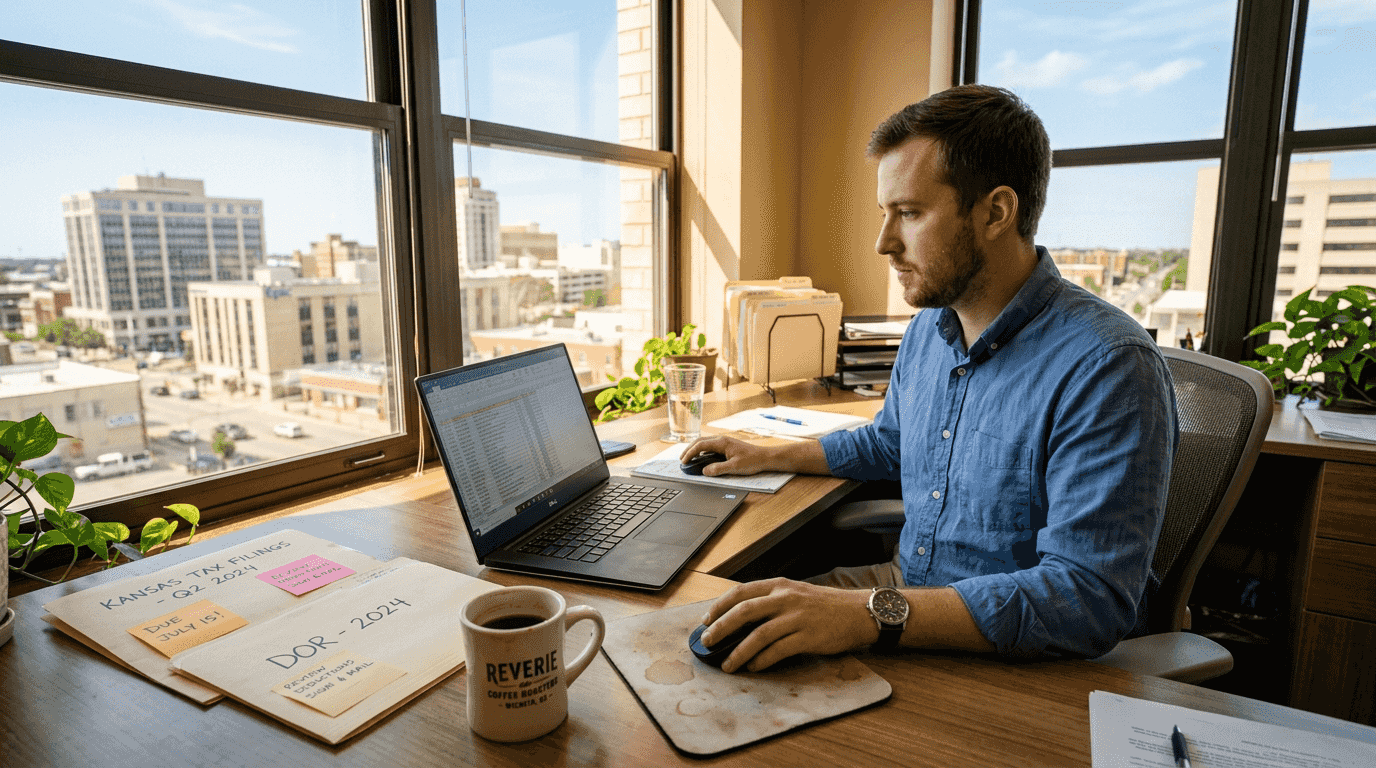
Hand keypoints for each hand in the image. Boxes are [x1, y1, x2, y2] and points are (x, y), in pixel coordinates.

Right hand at [678, 435, 776, 476]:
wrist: (765, 457)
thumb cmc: (752, 461)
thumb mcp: (734, 467)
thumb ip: (718, 469)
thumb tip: (704, 471)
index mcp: (722, 442)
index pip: (700, 445)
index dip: (690, 453)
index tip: (683, 461)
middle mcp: (722, 440)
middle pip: (700, 441)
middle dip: (689, 449)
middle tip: (682, 459)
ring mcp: (725, 442)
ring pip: (705, 443)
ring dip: (695, 449)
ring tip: (688, 458)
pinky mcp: (727, 446)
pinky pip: (711, 446)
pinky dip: (702, 451)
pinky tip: (701, 458)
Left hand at [700, 578, 876, 672]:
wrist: (858, 613)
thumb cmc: (825, 606)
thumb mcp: (795, 593)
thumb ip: (771, 601)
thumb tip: (739, 619)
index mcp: (779, 585)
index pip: (741, 592)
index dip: (720, 606)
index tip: (706, 620)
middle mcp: (786, 598)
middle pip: (744, 612)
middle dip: (721, 628)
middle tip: (707, 642)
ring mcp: (797, 617)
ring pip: (758, 634)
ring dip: (738, 651)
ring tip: (727, 664)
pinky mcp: (808, 637)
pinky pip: (778, 650)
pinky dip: (762, 660)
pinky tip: (753, 667)